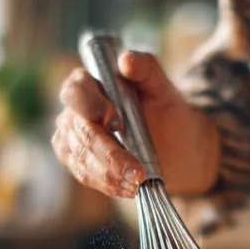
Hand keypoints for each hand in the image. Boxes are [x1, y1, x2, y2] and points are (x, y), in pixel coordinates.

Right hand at [54, 52, 220, 198]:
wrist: (176, 147)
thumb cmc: (167, 112)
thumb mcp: (163, 88)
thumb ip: (147, 68)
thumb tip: (127, 60)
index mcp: (91, 84)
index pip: (76, 91)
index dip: (91, 107)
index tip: (117, 122)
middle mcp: (76, 111)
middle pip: (79, 131)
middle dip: (108, 152)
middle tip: (136, 170)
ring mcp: (73, 139)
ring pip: (80, 157)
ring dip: (108, 173)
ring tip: (137, 182)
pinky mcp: (79, 163)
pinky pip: (85, 175)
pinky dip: (107, 184)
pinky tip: (127, 188)